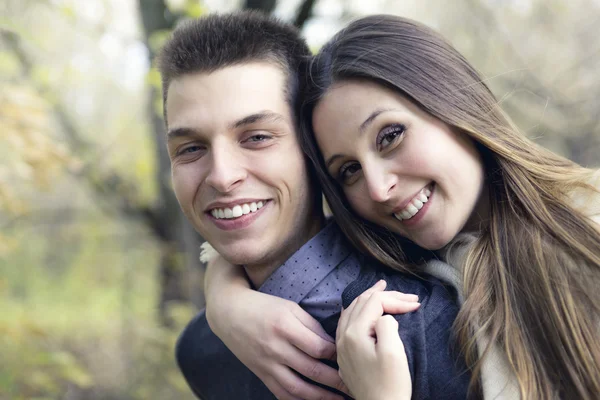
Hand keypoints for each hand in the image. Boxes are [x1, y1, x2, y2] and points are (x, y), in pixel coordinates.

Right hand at [204, 255, 348, 399]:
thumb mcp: (289, 307)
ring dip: (322, 397)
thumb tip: (334, 343)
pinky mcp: (261, 374)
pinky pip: (282, 393)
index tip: (353, 357)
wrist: (229, 313)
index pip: (318, 347)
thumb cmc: (263, 306)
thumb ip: (312, 325)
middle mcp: (275, 348)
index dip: (338, 355)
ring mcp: (267, 364)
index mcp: (285, 326)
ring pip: (298, 388)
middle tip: (356, 385)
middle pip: (312, 370)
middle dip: (337, 381)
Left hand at [336, 280, 417, 399]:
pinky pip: (348, 322)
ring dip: (369, 298)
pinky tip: (364, 309)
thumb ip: (387, 324)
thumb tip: (385, 316)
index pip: (375, 302)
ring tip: (382, 289)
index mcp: (354, 333)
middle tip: (406, 294)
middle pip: (362, 302)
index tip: (416, 305)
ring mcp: (342, 346)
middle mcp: (343, 336)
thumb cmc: (390, 385)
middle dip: (385, 295)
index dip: (397, 300)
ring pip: (352, 310)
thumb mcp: (393, 352)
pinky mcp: (345, 355)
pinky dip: (359, 310)